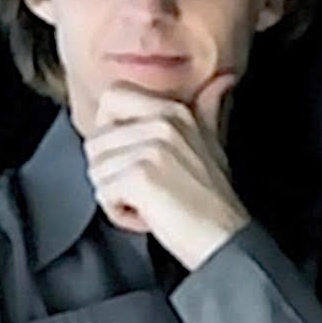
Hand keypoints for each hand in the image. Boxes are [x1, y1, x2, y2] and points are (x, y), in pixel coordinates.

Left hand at [83, 72, 251, 270]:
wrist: (225, 241)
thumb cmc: (214, 201)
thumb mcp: (213, 146)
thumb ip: (209, 110)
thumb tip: (223, 81)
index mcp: (173, 110)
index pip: (111, 98)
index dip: (110, 131)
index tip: (132, 156)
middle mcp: (162, 122)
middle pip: (96, 140)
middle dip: (112, 172)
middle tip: (146, 189)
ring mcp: (151, 148)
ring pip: (96, 170)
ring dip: (116, 195)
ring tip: (150, 203)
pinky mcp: (140, 177)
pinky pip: (102, 193)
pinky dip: (119, 213)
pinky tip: (148, 216)